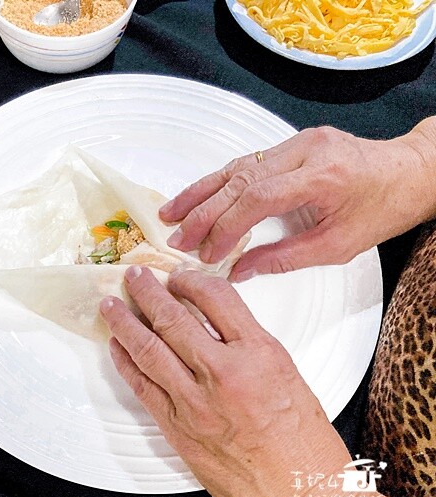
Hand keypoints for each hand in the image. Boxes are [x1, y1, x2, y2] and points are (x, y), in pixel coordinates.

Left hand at [98, 266, 349, 496]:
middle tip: (133, 276)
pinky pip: (142, 386)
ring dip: (124, 322)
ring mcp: (195, 402)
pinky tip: (116, 346)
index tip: (178, 276)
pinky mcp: (177, 427)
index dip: (191, 281)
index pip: (216, 298)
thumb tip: (212, 323)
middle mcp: (224, 373)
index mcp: (260, 354)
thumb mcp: (288, 376)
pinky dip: (125, 362)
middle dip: (147, 292)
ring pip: (148, 349)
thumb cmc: (302, 442)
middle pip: (173, 318)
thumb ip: (248, 346)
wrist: (298, 494)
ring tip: (111, 305)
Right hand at [160, 124, 435, 281]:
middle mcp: (305, 151)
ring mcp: (296, 142)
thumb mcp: (338, 246)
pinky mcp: (290, 144)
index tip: (208, 252)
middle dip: (203, 212)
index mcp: (322, 175)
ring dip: (200, 193)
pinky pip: (246, 163)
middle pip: (239, 180)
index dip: (226, 227)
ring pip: (235, 167)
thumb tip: (239, 271)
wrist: (409, 172)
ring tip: (171, 214)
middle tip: (177, 238)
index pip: (258, 198)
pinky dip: (218, 183)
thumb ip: (284, 258)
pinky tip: (196, 197)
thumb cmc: (381, 209)